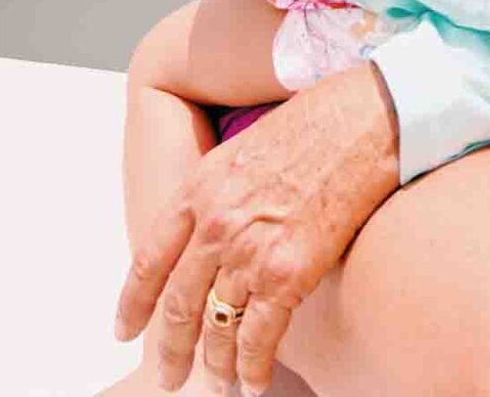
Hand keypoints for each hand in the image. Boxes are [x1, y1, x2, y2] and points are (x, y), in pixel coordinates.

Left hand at [114, 63, 398, 393]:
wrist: (365, 119)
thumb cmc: (318, 122)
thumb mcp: (247, 147)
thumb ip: (221, 191)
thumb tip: (215, 230)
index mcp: (200, 188)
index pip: (150, 259)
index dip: (133, 302)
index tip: (124, 329)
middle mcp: (215, 224)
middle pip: (179, 304)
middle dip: (172, 349)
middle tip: (170, 376)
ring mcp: (249, 251)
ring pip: (217, 326)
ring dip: (215, 364)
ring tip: (218, 384)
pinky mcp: (288, 273)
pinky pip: (258, 337)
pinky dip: (253, 367)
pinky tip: (254, 382)